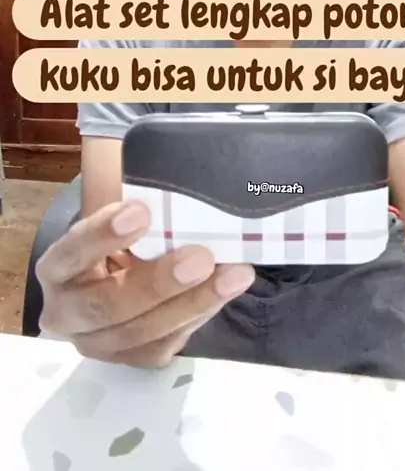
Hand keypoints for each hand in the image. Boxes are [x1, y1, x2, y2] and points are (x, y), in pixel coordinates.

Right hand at [36, 199, 254, 367]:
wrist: (118, 277)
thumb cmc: (118, 239)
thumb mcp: (114, 214)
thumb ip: (128, 197)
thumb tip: (153, 159)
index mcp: (56, 269)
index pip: (71, 251)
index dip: (102, 234)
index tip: (141, 211)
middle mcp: (66, 314)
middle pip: (107, 305)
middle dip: (157, 283)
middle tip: (201, 257)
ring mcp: (97, 343)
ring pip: (141, 333)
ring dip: (193, 303)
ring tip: (234, 275)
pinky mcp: (130, 360)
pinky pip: (164, 345)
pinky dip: (198, 316)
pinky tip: (225, 291)